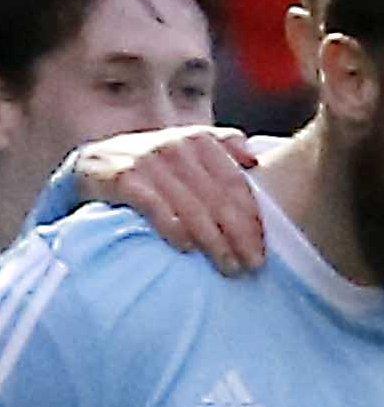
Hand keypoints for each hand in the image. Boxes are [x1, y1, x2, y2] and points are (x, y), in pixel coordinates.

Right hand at [74, 126, 264, 275]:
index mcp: (201, 140)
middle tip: (252, 265)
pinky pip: (156, 208)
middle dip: (239, 236)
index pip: (236, 184)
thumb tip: (254, 162)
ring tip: (228, 266)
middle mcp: (178, 147)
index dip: (253, 218)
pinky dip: (175, 230)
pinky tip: (189, 249)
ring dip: (213, 242)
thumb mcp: (189, 146)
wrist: (96, 161)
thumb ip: (223, 146)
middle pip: (218, 199)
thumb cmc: (156, 162)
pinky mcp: (125, 179)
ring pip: (192, 208)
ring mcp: (151, 162)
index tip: (264, 248)